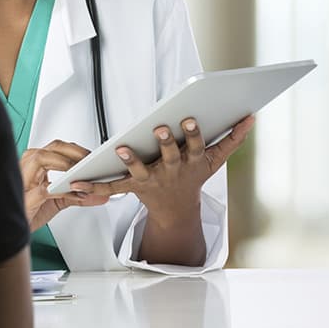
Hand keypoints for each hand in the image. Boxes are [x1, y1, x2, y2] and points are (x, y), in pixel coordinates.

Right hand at [20, 140, 109, 231]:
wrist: (13, 231)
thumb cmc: (30, 212)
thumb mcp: (57, 202)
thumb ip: (77, 196)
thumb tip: (100, 194)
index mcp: (35, 166)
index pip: (56, 148)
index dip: (75, 149)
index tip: (92, 156)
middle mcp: (27, 169)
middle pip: (50, 148)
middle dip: (73, 151)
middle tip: (90, 161)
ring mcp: (24, 182)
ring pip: (40, 159)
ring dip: (64, 163)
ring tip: (80, 172)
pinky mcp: (25, 199)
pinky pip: (44, 190)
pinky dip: (61, 191)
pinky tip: (75, 195)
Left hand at [74, 115, 254, 221]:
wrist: (176, 209)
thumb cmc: (194, 175)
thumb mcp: (215, 160)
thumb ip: (232, 139)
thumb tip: (250, 118)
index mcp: (191, 161)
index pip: (193, 146)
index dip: (192, 134)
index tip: (189, 119)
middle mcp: (171, 171)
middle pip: (169, 155)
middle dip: (165, 142)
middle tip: (159, 128)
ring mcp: (152, 180)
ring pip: (141, 169)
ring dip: (131, 160)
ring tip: (121, 148)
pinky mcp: (133, 187)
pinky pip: (113, 185)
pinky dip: (95, 184)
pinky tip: (78, 180)